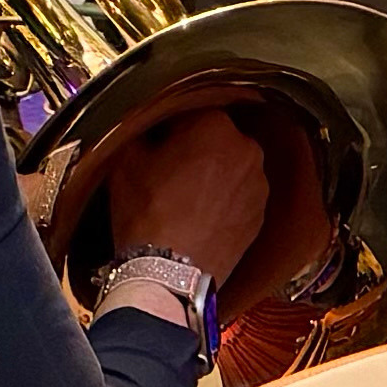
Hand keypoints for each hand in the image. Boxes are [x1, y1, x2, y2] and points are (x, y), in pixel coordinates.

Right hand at [93, 104, 270, 282]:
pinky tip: (200, 216)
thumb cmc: (147, 216)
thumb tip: (146, 127)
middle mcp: (246, 149)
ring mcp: (258, 185)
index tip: (156, 143)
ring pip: (230, 166)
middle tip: (169, 170)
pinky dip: (224, 201)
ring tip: (185, 198)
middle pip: (215, 138)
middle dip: (195, 149)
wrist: (169, 275)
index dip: (168, 127)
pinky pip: (239, 196)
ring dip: (212, 174)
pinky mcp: (260, 215)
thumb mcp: (125, 162)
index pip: (189, 111)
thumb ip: (139, 130)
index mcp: (214, 125)